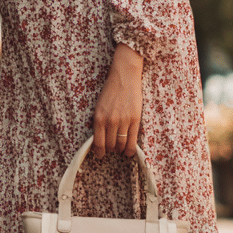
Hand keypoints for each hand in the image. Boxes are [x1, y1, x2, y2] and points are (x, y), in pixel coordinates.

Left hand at [92, 43, 143, 157]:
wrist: (124, 77)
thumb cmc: (110, 90)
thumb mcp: (99, 107)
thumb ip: (99, 122)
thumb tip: (100, 139)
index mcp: (98, 118)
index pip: (98, 143)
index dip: (99, 152)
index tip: (100, 155)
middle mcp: (110, 122)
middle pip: (110, 145)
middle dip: (110, 150)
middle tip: (112, 149)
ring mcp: (123, 121)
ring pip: (121, 144)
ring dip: (120, 150)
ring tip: (120, 149)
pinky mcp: (135, 120)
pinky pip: (132, 140)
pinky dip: (130, 149)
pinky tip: (129, 152)